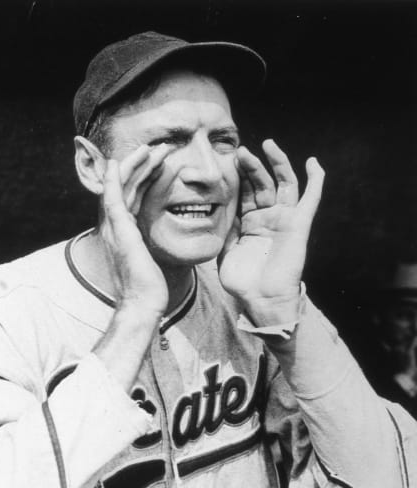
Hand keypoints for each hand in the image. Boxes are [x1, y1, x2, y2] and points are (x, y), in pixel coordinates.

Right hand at [101, 144, 169, 317]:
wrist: (143, 304)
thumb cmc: (149, 288)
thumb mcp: (150, 261)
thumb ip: (150, 246)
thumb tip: (160, 242)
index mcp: (123, 233)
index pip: (131, 196)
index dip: (142, 177)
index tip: (156, 163)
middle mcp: (114, 228)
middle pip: (126, 187)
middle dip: (141, 166)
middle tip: (156, 148)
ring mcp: (114, 229)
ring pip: (122, 187)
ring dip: (135, 166)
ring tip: (151, 148)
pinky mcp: (119, 232)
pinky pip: (114, 199)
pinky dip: (115, 180)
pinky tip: (118, 163)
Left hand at [218, 139, 323, 322]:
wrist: (261, 299)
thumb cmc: (242, 282)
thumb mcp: (224, 252)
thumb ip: (223, 230)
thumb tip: (214, 211)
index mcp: (249, 224)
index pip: (244, 192)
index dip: (238, 176)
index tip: (227, 160)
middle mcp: (268, 218)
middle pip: (262, 183)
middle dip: (252, 166)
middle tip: (241, 151)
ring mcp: (284, 220)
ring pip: (283, 184)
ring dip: (277, 163)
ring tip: (267, 145)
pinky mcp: (299, 225)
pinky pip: (310, 199)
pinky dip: (315, 180)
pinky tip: (314, 163)